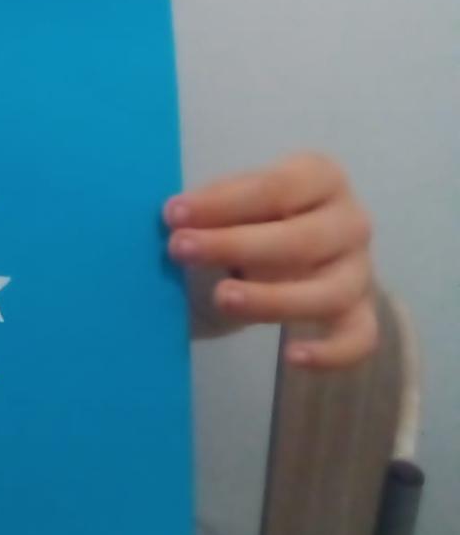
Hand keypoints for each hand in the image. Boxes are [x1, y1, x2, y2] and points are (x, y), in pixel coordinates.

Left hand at [163, 150, 377, 368]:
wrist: (300, 248)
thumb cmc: (259, 214)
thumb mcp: (239, 199)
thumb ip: (215, 206)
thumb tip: (176, 219)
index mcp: (321, 177)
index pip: (276, 187)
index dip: (223, 202)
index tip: (174, 214)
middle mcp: (350, 222)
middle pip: (302, 239)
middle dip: (235, 246)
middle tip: (181, 250)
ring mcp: (360, 271)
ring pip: (329, 293)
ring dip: (272, 299)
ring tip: (221, 299)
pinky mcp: (361, 313)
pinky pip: (359, 339)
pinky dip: (332, 353)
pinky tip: (291, 357)